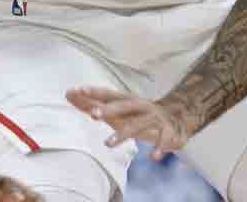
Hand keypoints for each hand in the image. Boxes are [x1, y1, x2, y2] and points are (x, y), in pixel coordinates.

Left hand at [66, 87, 191, 159]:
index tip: (78, 90)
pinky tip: (153, 157)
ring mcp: (156, 118)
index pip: (109, 94)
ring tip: (107, 144)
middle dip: (109, 109)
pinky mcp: (169, 131)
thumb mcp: (117, 110)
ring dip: (124, 134)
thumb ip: (93, 103)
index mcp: (128, 100)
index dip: (95, 92)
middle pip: (124, 105)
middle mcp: (141, 106)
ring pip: (139, 124)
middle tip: (93, 115)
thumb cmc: (137, 114)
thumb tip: (68, 93)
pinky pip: (165, 139)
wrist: (178, 117)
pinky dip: (160, 147)